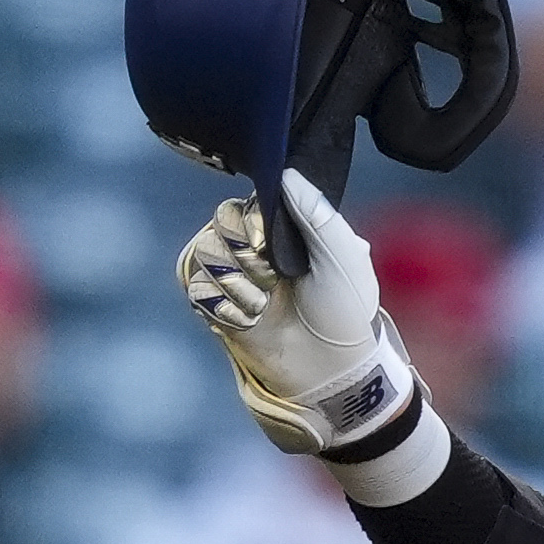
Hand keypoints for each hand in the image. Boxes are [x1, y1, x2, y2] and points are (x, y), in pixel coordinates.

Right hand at [174, 171, 421, 458]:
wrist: (333, 370)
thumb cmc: (346, 313)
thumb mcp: (344, 254)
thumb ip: (316, 210)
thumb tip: (285, 173)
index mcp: (282, 231)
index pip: (247, 202)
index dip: (254, 220)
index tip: (271, 240)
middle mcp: (252, 249)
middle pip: (220, 222)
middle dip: (246, 250)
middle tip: (274, 277)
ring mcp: (231, 278)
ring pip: (206, 253)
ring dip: (240, 282)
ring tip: (266, 304)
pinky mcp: (214, 308)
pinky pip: (198, 287)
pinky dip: (225, 304)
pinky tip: (251, 318)